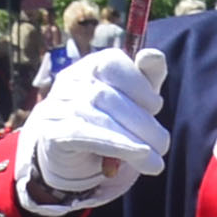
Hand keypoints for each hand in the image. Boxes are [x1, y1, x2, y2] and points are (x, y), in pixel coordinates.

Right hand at [16, 48, 169, 211]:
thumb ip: (147, 78)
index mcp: (91, 66)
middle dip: (142, 121)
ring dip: (132, 139)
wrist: (75, 161)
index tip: (156, 107)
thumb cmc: (111, 126)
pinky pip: (82, 135)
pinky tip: (138, 154)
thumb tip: (154, 55)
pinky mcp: (52, 134)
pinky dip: (114, 144)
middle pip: (105, 95)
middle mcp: (69, 81)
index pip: (111, 63)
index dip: (138, 84)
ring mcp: (57, 106)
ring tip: (155, 160)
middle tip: (163, 144)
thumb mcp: (133, 101)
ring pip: (96, 116)